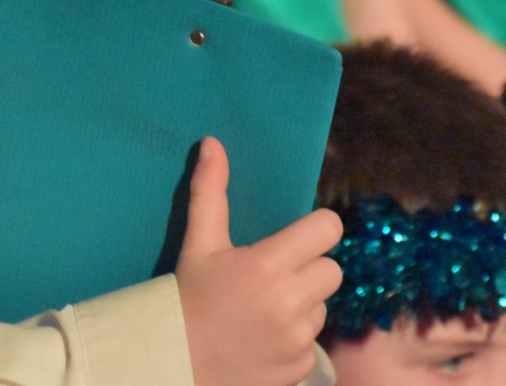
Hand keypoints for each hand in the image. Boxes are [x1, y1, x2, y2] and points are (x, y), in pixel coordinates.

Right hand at [176, 138, 342, 385]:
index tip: (299, 235)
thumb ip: (210, 191)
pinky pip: (313, 342)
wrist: (173, 360)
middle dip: (309, 268)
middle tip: (276, 275)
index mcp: (267, 264)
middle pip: (332, 270)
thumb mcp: (198, 243)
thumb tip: (213, 142)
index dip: (316, 229)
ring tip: (265, 309)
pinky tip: (265, 338)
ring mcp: (297, 339)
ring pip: (323, 306)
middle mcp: (289, 302)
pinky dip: (295, 339)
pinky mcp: (300, 368)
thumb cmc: (187, 296)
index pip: (327, 230)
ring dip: (303, 305)